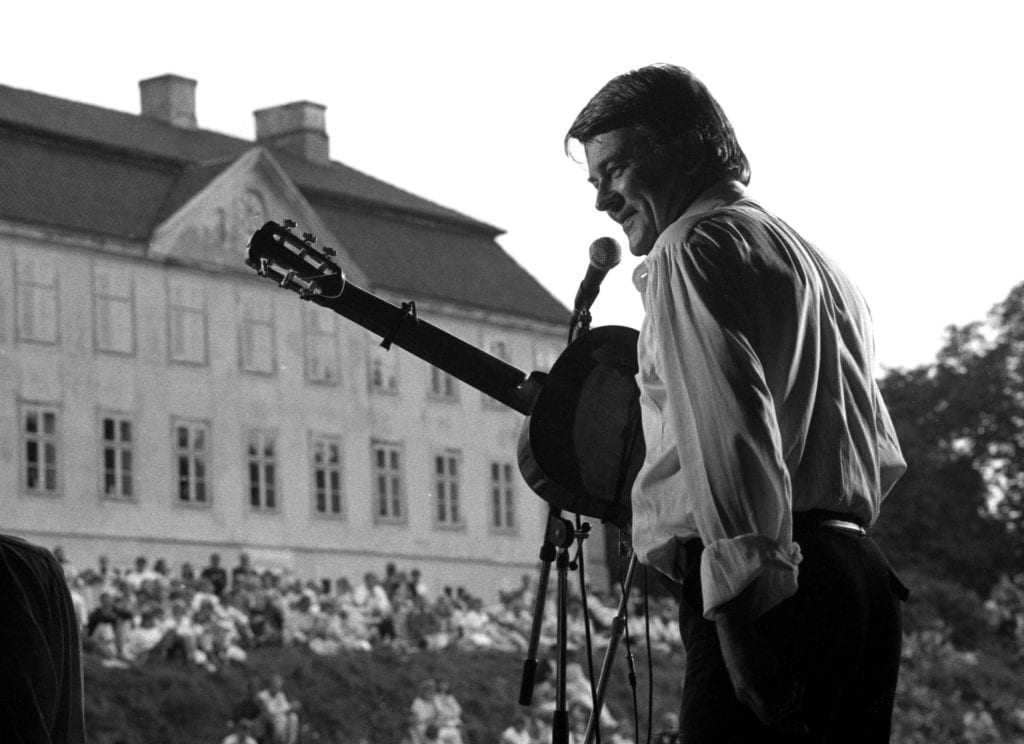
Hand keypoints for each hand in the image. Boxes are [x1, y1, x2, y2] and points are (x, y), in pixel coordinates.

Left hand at [716, 615, 806, 733]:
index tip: (805, 728)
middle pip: (771, 721)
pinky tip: (793, 685)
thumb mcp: (768, 664)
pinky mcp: (747, 683)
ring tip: (797, 685)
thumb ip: (777, 680)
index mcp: (747, 694)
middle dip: (792, 710)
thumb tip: (790, 691)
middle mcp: (744, 697)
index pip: (768, 719)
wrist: (733, 626)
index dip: (788, 726)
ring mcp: (744, 692)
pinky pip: (768, 705)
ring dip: (790, 704)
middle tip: (801, 688)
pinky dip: (785, 699)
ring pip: (771, 716)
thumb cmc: (751, 642)